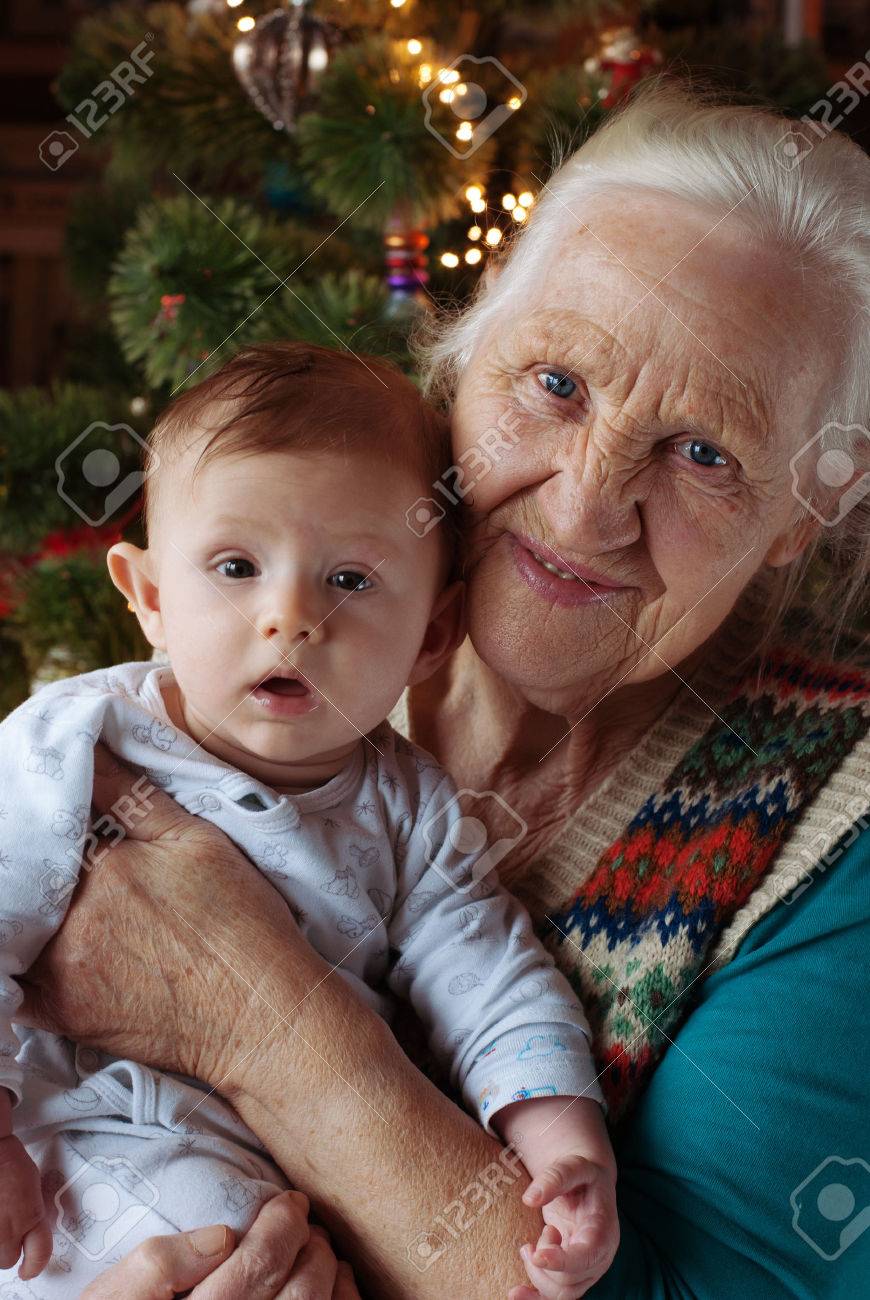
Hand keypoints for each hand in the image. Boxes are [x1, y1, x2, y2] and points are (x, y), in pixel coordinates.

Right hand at [0, 1133, 52, 1279]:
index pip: (39, 1255)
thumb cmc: (11, 1164)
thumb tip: (27, 1233)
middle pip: (7, 1260)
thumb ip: (31, 1216)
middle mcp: (7, 1230)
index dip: (34, 1266)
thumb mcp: (32, 1192)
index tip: (30, 1270)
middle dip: (7, 1250)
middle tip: (5, 1233)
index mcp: (30, 1217)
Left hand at [15, 745, 311, 1088]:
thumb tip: (88, 751)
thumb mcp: (196, 840)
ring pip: (21, 923)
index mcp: (106, 867)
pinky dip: (20, 961)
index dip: (56, 819)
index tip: (63, 821)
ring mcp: (62, 972)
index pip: (55, 827)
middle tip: (77, 867)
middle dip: (41, 863)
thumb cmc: (241, 921)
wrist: (261, 1013)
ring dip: (30, 908)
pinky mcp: (62, 1013)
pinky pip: (17, 982)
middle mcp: (73, 920)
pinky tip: (52, 946)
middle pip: (34, 876)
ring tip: (74, 904)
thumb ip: (133, 795)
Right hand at [80, 1191, 361, 1298]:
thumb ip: (154, 1266)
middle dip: (311, 1244)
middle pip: (301, 1291)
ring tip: (317, 1251)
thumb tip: (220, 1236)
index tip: (288, 1202)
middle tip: (302, 1222)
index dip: (284, 1224)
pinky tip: (333, 1286)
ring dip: (330, 1273)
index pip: (260, 1266)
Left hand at [508, 1153, 618, 1299]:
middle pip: (569, 1281)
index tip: (536, 1254)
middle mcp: (599, 1258)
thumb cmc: (582, 1174)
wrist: (588, 1182)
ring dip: (536, 1276)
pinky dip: (534, 1298)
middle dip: (543, 1262)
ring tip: (528, 1247)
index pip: (587, 1257)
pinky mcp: (573, 1275)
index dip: (563, 1261)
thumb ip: (555, 1177)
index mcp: (603, 1231)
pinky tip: (515, 1293)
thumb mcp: (574, 1166)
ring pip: (561, 1293)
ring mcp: (586, 1270)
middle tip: (535, 1237)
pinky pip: (555, 1297)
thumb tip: (529, 1198)